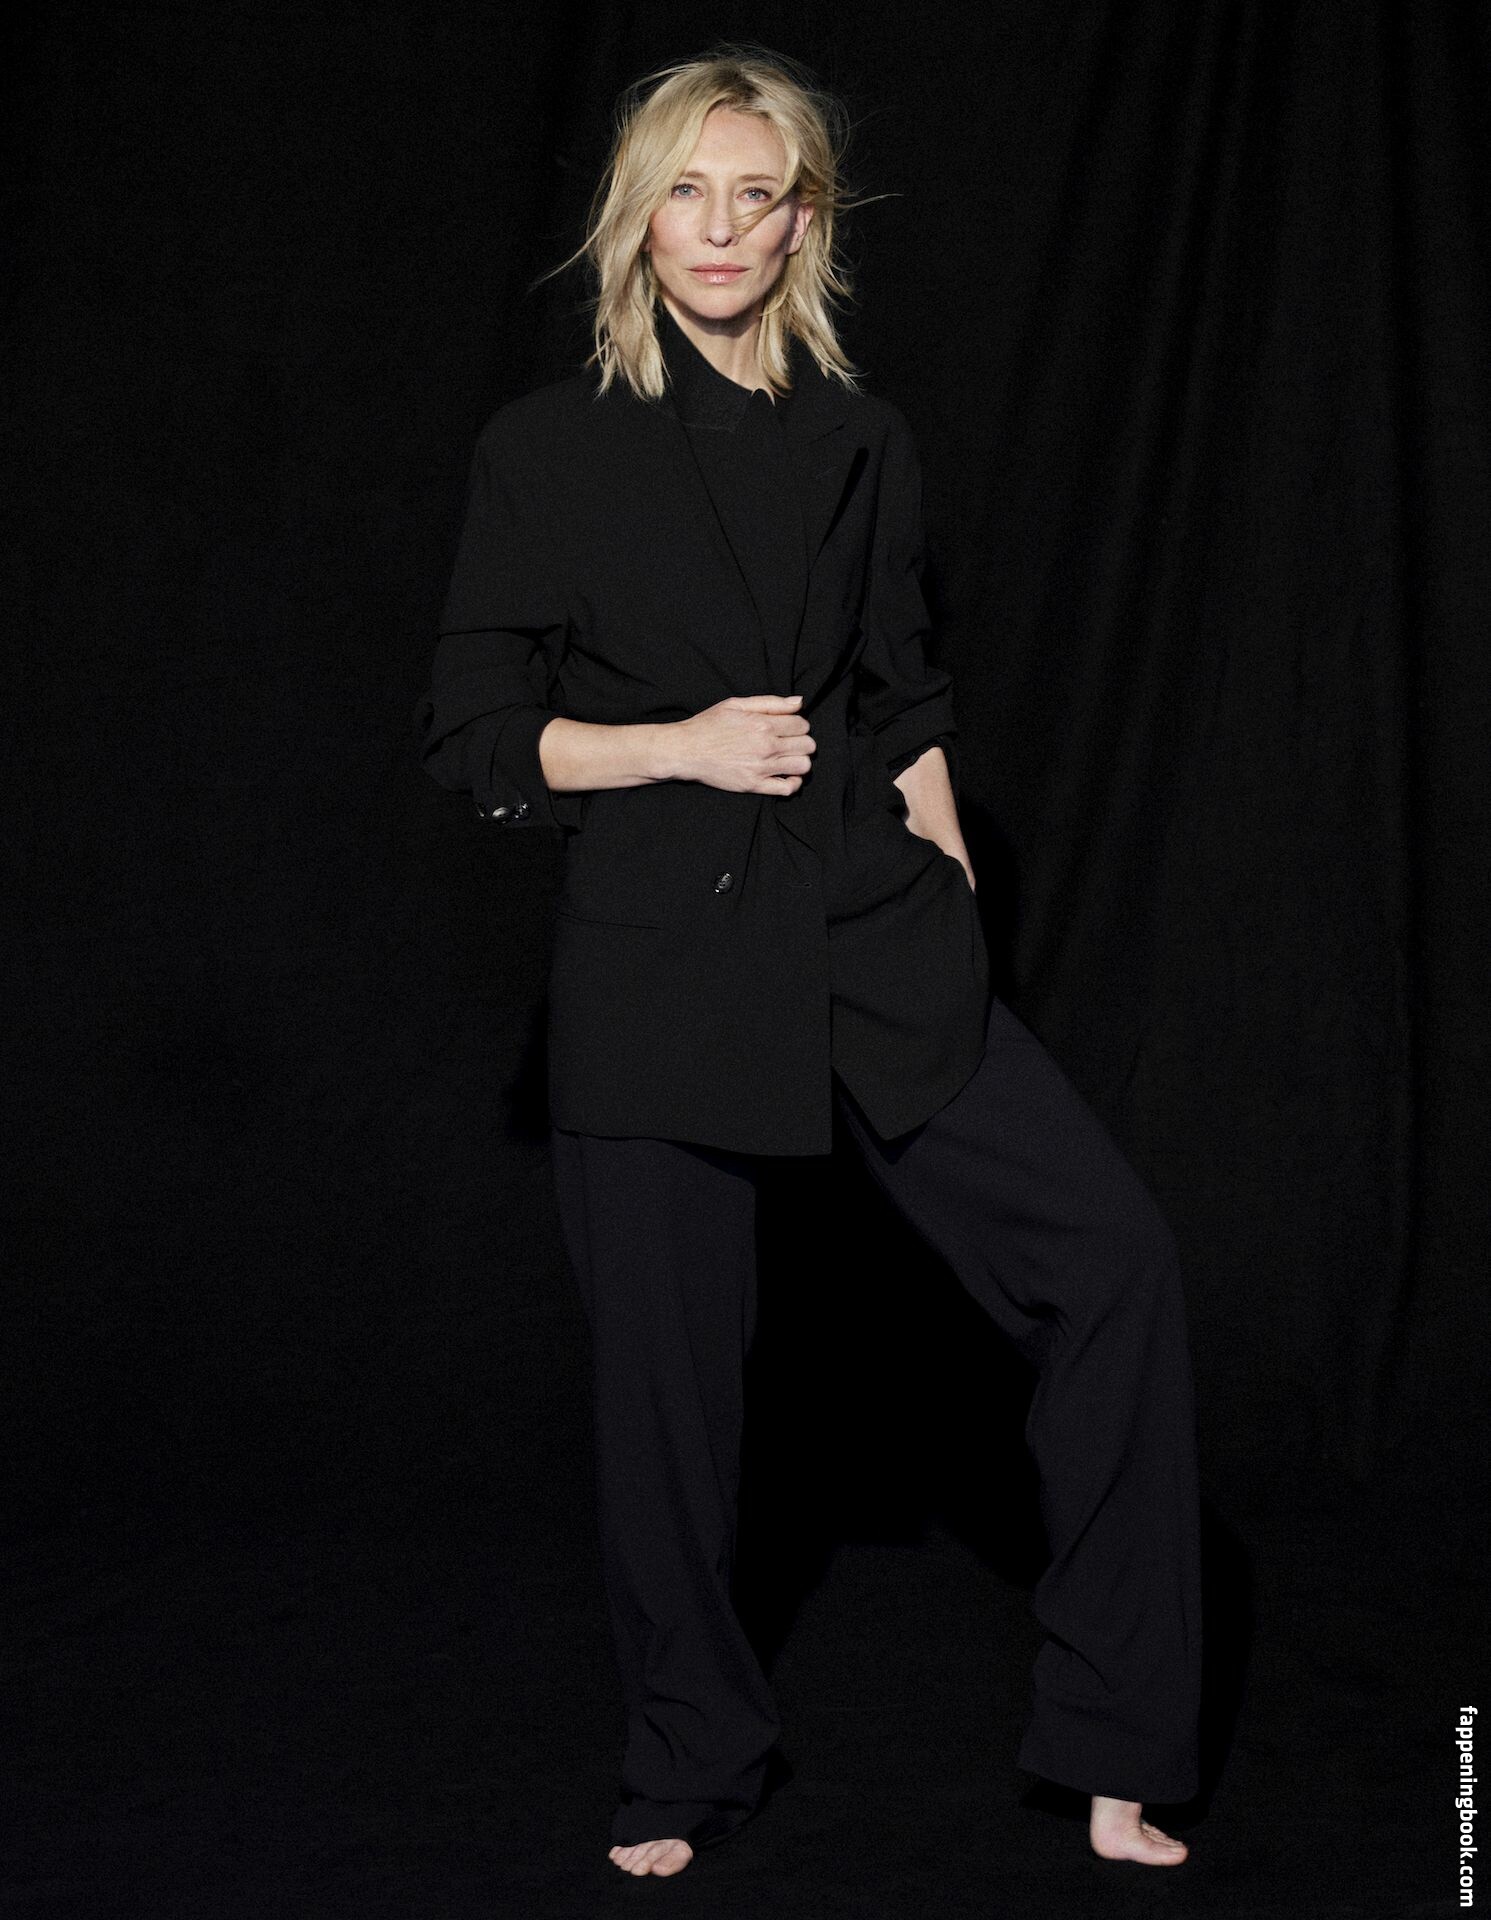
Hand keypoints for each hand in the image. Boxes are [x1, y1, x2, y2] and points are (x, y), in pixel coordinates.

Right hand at [669, 693, 815, 795]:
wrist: (686, 750)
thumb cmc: (709, 724)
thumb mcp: (737, 704)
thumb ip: (771, 702)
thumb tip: (799, 702)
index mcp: (763, 724)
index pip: (802, 725)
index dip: (799, 725)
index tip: (789, 728)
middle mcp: (766, 746)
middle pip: (808, 745)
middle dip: (802, 742)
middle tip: (790, 743)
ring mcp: (761, 767)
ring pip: (803, 766)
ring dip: (800, 761)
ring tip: (788, 758)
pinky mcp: (754, 785)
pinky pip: (788, 788)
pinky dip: (793, 783)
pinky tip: (786, 776)